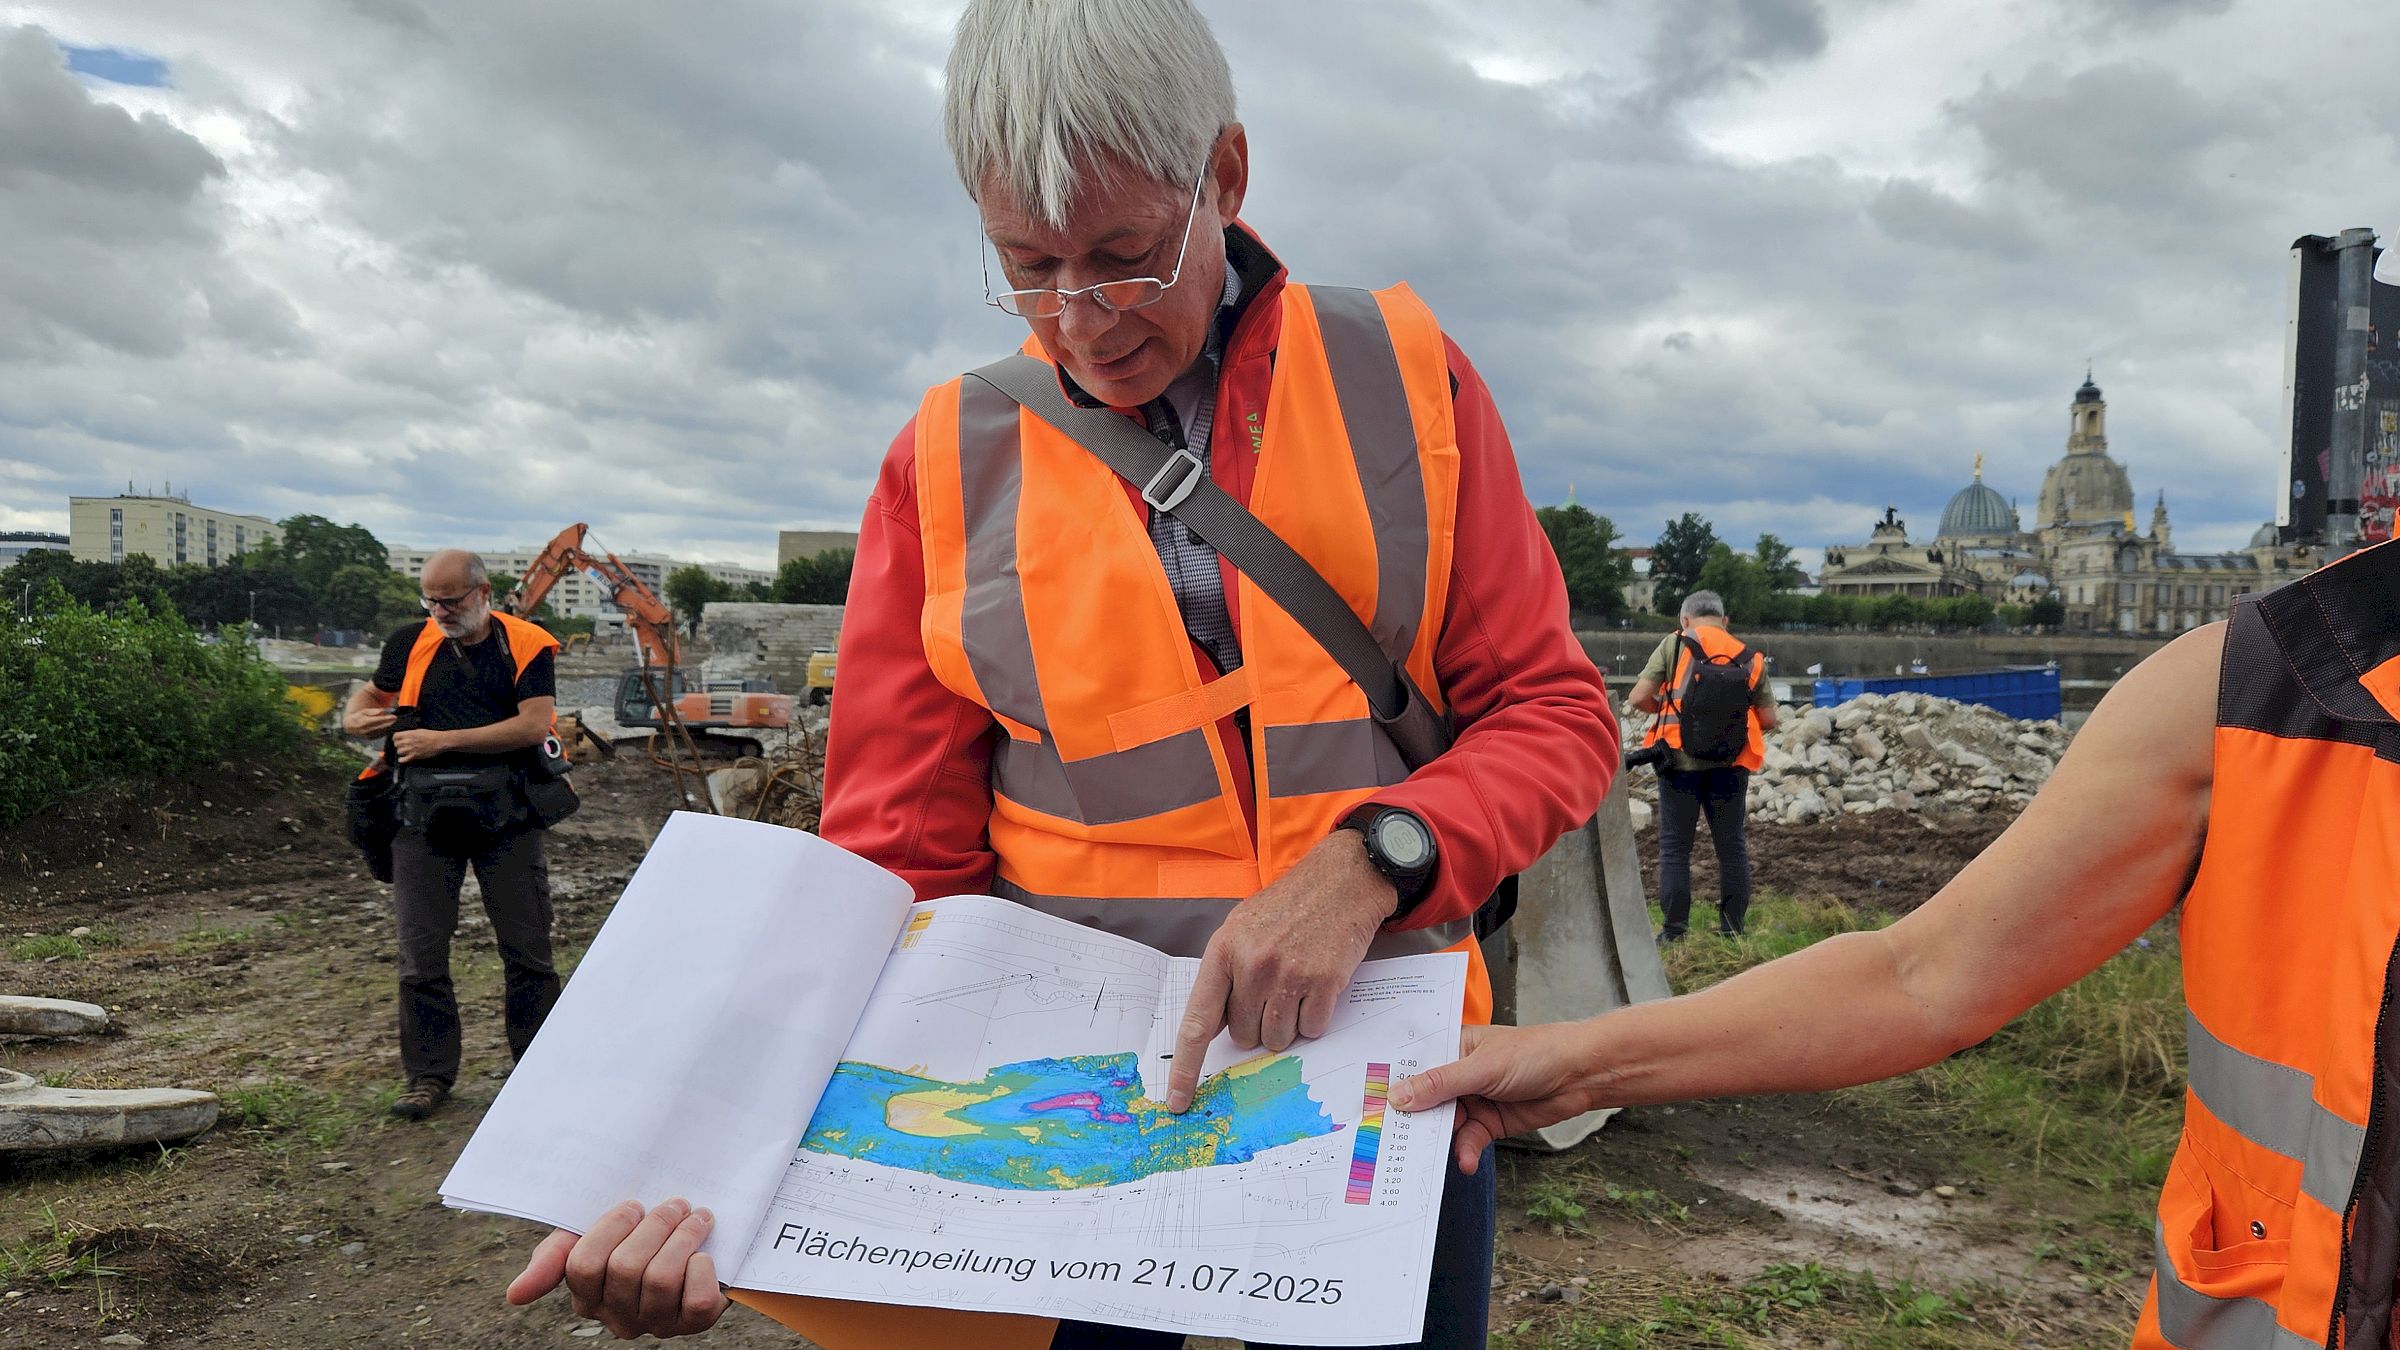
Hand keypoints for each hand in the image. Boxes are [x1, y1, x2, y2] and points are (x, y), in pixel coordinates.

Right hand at [346, 706, 397, 737]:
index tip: (394, 717)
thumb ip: (373, 711)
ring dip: (389, 728)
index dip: (387, 719)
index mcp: (365, 722)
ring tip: (395, 724)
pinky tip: (390, 728)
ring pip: (382, 732)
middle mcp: (366, 729)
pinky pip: (380, 735)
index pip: (378, 720)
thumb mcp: (364, 711)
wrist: (351, 726)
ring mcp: (368, 735)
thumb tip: (382, 711)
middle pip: (381, 727)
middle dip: (390, 723)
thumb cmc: (359, 716)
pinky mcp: (370, 738)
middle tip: (396, 720)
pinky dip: (386, 732)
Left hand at [391, 728, 450, 762]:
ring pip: (398, 752)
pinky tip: (405, 758)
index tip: (397, 739)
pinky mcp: (414, 756)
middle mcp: (408, 741)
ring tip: (406, 751)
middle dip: (399, 745)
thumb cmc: (432, 735)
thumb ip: (410, 733)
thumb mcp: (419, 730)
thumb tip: (404, 735)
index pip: (395, 736)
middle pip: (396, 744)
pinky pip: (402, 760)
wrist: (440, 741)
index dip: (396, 738)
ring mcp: (411, 749)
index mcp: (409, 734)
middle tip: (403, 745)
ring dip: (401, 752)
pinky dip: (402, 759)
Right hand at [506, 1199, 726, 1338]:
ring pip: (662, 1280)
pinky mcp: (694, 1324)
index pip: (584, 1265)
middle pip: (626, 1268)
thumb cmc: (637, 1233)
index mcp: (587, 1295)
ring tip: (696, 1218)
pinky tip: (703, 1255)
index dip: (613, 1228)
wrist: (697, 1233)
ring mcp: (655, 1324)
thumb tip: (513, 1296)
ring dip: (684, 1239)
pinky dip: (704, 1270)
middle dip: (655, 1226)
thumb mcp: (590, 1234)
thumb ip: (554, 1258)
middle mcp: (617, 1317)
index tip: (634, 1204)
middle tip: (676, 1204)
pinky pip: (697, 1300)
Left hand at [1166, 832, 1392, 1111]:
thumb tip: (1218, 1029)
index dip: (1186, 1068)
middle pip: (1244, 1036)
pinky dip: (1314, 1018)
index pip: (1198, 1021)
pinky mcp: (1324, 983)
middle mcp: (1253, 965)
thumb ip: (1226, 975)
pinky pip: (1311, 1030)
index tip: (1178, 1101)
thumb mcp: (1243, 928)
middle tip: (1273, 991)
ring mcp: (1289, 975)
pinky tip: (1318, 986)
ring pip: (1277, 1039)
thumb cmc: (1289, 907)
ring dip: (1287, 1024)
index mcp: (1223, 951)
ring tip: (1296, 986)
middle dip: (1256, 1024)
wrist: (1341, 880)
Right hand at [1389, 1023, 1602, 1171]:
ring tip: (1425, 1159)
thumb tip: (1398, 1096)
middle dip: (1410, 1119)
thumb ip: (1439, 1084)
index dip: (1390, 1082)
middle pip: (1423, 1098)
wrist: (1580, 1075)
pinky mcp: (1488, 1122)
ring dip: (1437, 1140)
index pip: (1412, 1063)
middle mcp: (1457, 1072)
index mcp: (1451, 1046)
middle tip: (1387, 1142)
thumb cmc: (1534, 1053)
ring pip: (1442, 1123)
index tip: (1367, 1103)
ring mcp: (1472, 1099)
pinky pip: (1467, 1140)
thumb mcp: (1481, 1068)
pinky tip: (1465, 1161)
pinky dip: (1465, 1151)